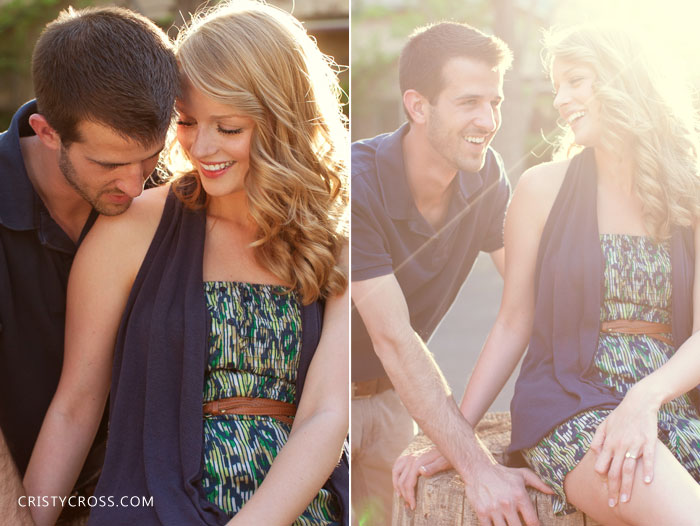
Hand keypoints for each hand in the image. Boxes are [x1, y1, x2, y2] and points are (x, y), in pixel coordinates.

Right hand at [392, 446, 450, 509]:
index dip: (409, 496)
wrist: (448, 446)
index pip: (408, 483)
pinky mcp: (410, 455)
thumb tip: (420, 471)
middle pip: (401, 480)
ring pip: (396, 471)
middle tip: (409, 505)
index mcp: (417, 462)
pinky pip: (398, 464)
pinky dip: (396, 473)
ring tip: (400, 495)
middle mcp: (411, 458)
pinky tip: (398, 480)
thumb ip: (432, 467)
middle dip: (404, 494)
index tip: (413, 506)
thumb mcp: (443, 463)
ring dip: (396, 484)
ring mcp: (409, 456)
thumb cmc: (447, 457)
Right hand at [462, 462, 552, 525]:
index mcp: (519, 496)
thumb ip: (539, 483)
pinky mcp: (482, 512)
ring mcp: (494, 509)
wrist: (477, 469)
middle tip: (519, 525)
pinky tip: (497, 525)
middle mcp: (507, 503)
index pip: (533, 521)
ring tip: (508, 524)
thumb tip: (554, 491)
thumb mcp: (522, 475)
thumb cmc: (502, 473)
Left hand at [590, 385, 658, 506]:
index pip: (602, 465)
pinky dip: (647, 470)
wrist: (639, 402)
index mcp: (608, 443)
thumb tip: (593, 452)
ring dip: (627, 486)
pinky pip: (647, 458)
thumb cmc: (620, 415)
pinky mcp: (648, 442)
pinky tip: (647, 482)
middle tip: (612, 504)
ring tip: (625, 500)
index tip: (604, 488)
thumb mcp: (603, 424)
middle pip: (614, 472)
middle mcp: (619, 445)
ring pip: (628, 469)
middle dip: (612, 489)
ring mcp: (634, 444)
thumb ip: (597, 439)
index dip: (602, 478)